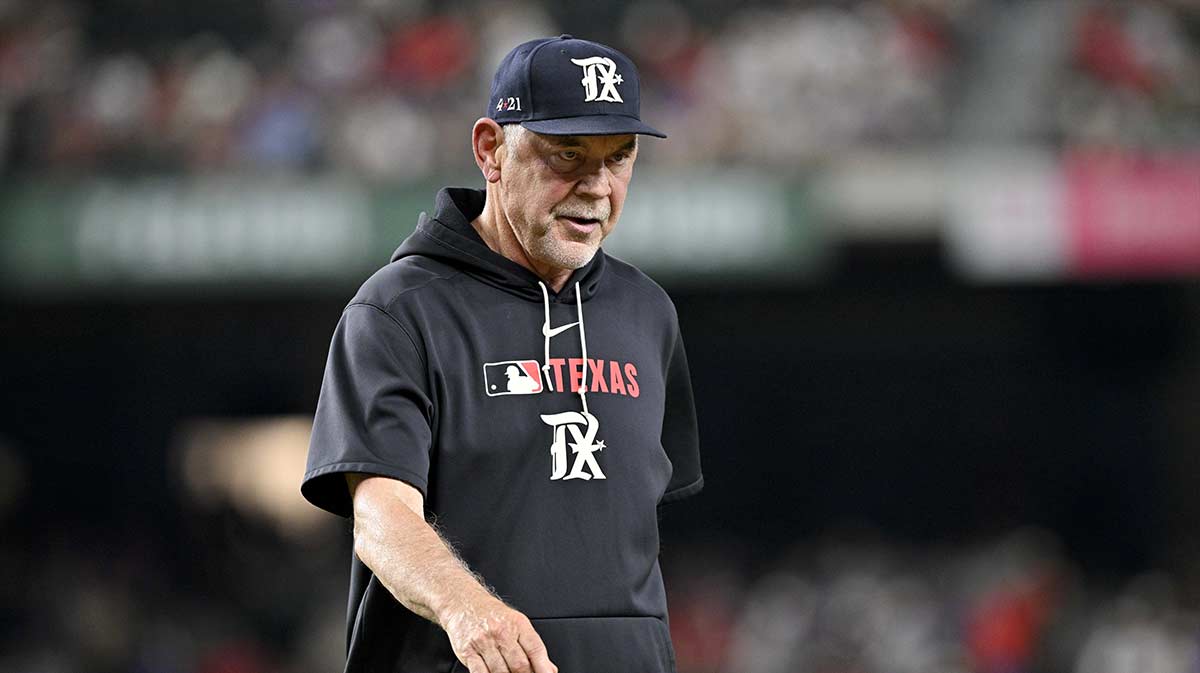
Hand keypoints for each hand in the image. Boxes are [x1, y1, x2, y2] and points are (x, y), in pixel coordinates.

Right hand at [441, 589, 557, 672]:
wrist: (463, 603)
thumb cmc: (492, 615)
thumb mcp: (517, 624)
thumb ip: (533, 647)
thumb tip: (549, 669)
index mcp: (518, 624)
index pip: (535, 649)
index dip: (543, 667)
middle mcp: (501, 631)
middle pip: (519, 664)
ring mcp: (483, 641)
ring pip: (501, 672)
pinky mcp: (467, 651)